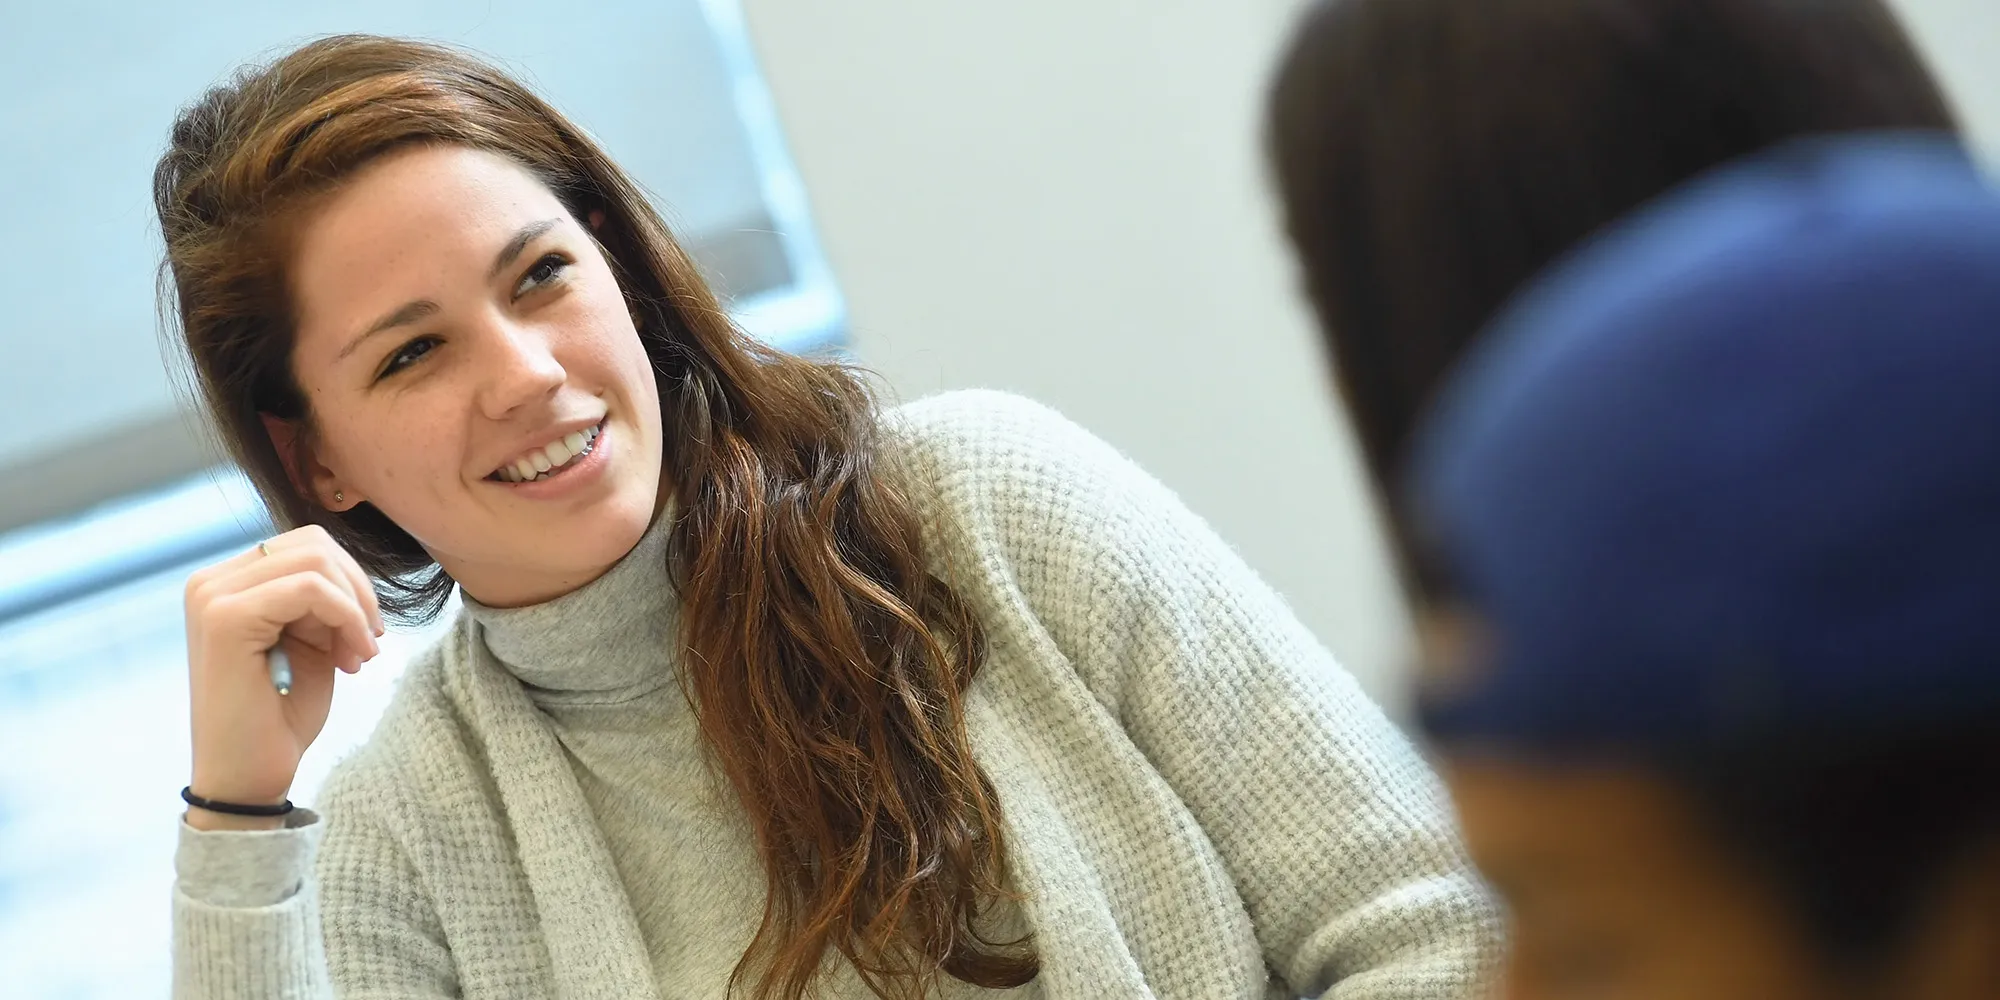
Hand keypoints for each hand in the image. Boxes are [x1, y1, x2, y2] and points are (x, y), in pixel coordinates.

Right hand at [182, 524, 382, 828]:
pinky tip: (353, 660)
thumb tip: (347, 568)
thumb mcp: (311, 641)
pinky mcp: (224, 617)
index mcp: (228, 583)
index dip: (351, 584)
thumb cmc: (279, 715)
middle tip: (366, 646)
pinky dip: (347, 618)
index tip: (364, 636)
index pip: (307, 545)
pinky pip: (310, 588)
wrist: (247, 778)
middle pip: (314, 543)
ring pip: (315, 559)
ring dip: (354, 606)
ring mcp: (212, 596)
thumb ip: (321, 598)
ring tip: (358, 655)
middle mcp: (210, 582)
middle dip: (357, 591)